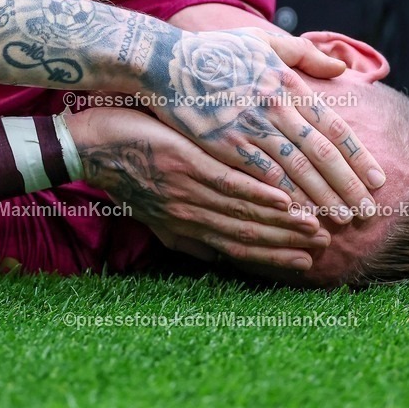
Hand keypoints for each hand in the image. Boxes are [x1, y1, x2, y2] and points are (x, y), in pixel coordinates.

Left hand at [68, 107, 328, 270]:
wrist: (85, 146)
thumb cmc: (120, 169)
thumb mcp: (151, 208)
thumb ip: (182, 229)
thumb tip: (210, 251)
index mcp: (183, 225)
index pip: (235, 246)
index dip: (272, 255)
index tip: (304, 261)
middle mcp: (188, 215)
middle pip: (245, 235)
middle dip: (286, 243)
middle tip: (323, 247)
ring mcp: (187, 192)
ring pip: (242, 213)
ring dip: (282, 223)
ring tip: (316, 226)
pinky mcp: (183, 166)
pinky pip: (227, 184)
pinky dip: (257, 195)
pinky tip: (284, 198)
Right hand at [146, 28, 384, 221]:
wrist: (165, 65)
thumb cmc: (214, 52)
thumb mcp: (261, 40)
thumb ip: (304, 53)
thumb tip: (340, 66)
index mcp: (287, 83)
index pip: (333, 126)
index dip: (358, 156)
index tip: (379, 180)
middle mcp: (275, 107)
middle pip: (321, 153)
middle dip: (348, 186)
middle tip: (369, 213)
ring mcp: (250, 129)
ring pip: (296, 170)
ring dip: (321, 198)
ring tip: (342, 220)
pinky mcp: (225, 147)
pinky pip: (262, 178)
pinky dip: (284, 198)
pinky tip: (299, 215)